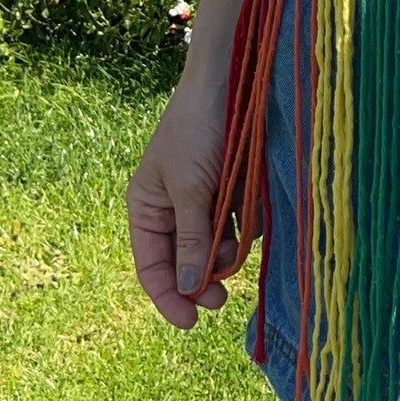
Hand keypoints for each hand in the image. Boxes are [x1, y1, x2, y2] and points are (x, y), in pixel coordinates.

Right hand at [126, 69, 244, 329]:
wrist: (232, 77)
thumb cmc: (199, 127)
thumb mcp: (190, 187)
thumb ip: (191, 238)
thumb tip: (188, 289)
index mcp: (147, 207)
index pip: (151, 266)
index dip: (168, 297)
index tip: (190, 323)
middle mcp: (172, 207)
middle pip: (183, 262)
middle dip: (200, 281)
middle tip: (222, 300)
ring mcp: (204, 198)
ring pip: (214, 247)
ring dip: (225, 257)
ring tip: (237, 252)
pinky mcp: (232, 188)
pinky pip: (237, 224)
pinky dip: (243, 232)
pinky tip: (252, 224)